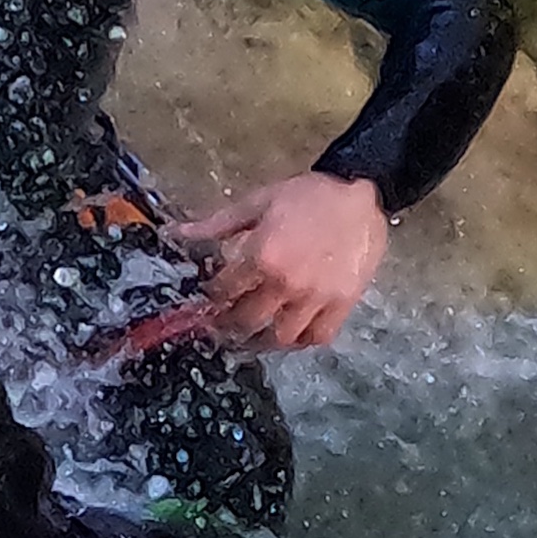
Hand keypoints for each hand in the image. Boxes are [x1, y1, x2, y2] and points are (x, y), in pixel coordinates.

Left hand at [171, 172, 387, 350]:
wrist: (359, 196)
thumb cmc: (305, 196)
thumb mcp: (256, 203)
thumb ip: (217, 224)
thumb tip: (178, 232)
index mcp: (262, 256)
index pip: (224, 290)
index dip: (211, 296)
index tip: (208, 297)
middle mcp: (287, 284)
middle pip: (247, 320)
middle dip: (228, 323)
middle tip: (222, 322)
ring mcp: (316, 298)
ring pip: (281, 337)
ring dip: (261, 340)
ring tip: (250, 334)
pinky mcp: (342, 305)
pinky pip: (318, 336)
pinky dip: (301, 341)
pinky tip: (288, 333)